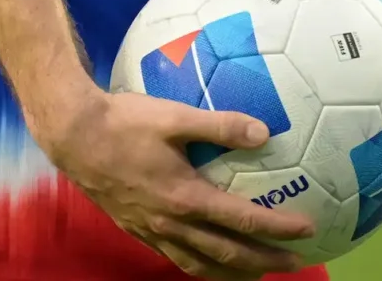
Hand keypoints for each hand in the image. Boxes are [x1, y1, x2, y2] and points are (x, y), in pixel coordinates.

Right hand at [37, 89, 313, 279]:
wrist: (73, 137)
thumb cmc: (124, 122)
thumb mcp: (175, 116)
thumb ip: (221, 125)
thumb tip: (264, 132)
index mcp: (186, 198)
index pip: (243, 222)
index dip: (277, 229)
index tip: (307, 230)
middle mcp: (171, 224)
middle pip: (227, 255)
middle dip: (264, 262)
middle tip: (294, 264)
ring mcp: (152, 232)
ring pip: (200, 265)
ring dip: (233, 274)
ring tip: (256, 275)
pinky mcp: (136, 230)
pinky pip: (176, 258)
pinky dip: (200, 266)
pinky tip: (208, 260)